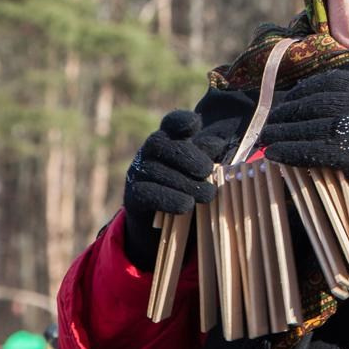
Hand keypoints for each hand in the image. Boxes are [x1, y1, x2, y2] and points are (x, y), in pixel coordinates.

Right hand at [122, 110, 224, 270]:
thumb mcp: (200, 173)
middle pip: (161, 144)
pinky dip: (169, 198)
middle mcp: (148, 153)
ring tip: (208, 194)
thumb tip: (216, 144)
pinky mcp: (132, 196)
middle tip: (207, 170)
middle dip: (187, 156)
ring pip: (156, 171)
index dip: (180, 121)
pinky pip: (148, 193)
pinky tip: (187, 204)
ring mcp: (137, 173)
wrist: (164, 227)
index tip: (194, 124)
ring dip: (185, 182)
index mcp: (168, 140)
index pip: (171, 123)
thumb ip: (206, 156)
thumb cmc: (189, 191)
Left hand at [260, 69, 348, 210]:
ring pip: (310, 126)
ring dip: (282, 133)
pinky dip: (289, 152)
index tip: (285, 102)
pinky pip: (312, 149)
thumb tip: (312, 105)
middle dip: (286, 113)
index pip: (326, 82)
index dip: (301, 92)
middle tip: (268, 124)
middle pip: (314, 103)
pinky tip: (274, 155)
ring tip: (266, 139)